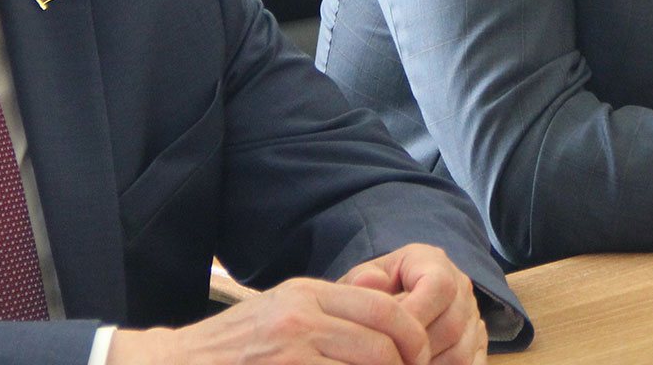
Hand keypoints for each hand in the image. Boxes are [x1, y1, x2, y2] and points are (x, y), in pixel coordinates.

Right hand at [108, 275, 430, 364]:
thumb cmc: (232, 345)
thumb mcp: (281, 312)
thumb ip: (329, 314)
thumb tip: (388, 328)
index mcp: (307, 294)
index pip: (384, 308)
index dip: (412, 337)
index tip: (420, 356)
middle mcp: (302, 318)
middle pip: (384, 343)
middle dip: (407, 364)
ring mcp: (291, 352)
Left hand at [341, 244, 486, 364]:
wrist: (389, 301)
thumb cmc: (373, 292)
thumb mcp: (361, 279)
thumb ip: (361, 280)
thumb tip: (368, 282)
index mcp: (434, 262)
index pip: (439, 286)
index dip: (413, 316)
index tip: (382, 338)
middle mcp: (461, 286)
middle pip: (452, 325)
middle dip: (416, 351)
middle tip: (388, 360)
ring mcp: (472, 315)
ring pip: (461, 353)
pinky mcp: (478, 341)